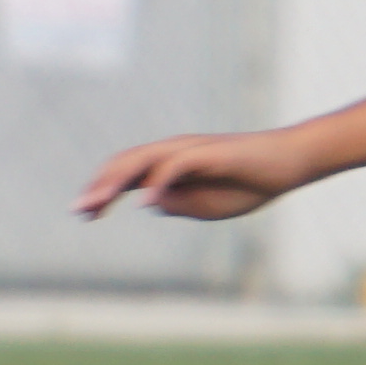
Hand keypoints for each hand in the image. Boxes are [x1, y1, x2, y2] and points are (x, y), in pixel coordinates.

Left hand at [75, 128, 308, 222]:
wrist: (287, 165)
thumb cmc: (249, 184)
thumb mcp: (205, 206)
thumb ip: (177, 204)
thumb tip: (150, 202)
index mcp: (169, 166)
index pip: (126, 175)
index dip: (102, 192)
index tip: (84, 215)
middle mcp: (172, 152)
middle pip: (125, 164)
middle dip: (99, 186)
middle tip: (79, 210)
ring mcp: (189, 150)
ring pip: (142, 160)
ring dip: (117, 181)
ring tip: (98, 203)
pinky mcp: (208, 153)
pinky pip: (175, 166)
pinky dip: (158, 182)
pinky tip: (145, 201)